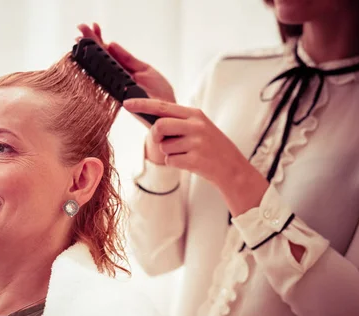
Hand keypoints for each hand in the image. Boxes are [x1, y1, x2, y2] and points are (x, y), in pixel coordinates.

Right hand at [77, 23, 176, 163]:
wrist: (165, 112)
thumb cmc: (158, 93)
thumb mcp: (145, 70)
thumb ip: (128, 59)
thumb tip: (112, 44)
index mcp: (123, 69)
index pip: (108, 52)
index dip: (100, 39)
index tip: (94, 26)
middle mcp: (116, 78)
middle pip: (99, 58)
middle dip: (90, 42)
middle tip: (81, 28)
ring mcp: (114, 87)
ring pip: (98, 68)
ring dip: (89, 52)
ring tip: (81, 37)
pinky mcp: (116, 96)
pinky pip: (103, 82)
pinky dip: (95, 70)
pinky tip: (89, 59)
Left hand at [123, 98, 269, 216]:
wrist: (232, 168)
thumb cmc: (210, 147)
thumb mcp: (198, 127)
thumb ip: (178, 122)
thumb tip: (151, 123)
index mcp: (195, 114)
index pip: (163, 106)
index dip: (142, 105)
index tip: (126, 103)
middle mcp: (196, 125)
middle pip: (160, 126)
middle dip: (155, 136)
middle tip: (161, 141)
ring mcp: (196, 143)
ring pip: (164, 146)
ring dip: (170, 153)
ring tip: (187, 153)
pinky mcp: (195, 159)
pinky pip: (170, 161)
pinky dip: (175, 163)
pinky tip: (190, 162)